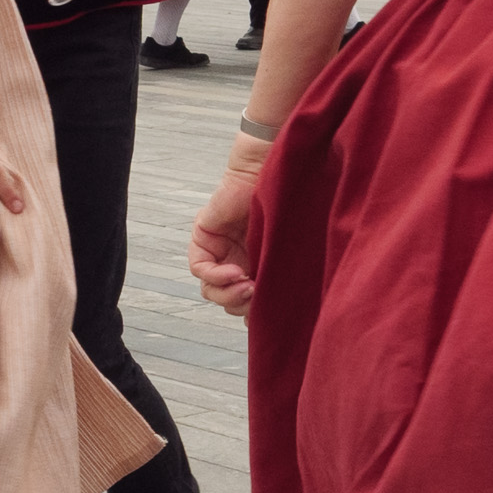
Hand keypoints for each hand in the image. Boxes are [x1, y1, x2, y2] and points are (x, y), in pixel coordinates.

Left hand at [192, 135, 270, 315]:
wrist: (279, 175)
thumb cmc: (292, 208)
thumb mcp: (288, 254)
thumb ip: (284, 280)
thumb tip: (284, 317)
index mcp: (257, 267)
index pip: (245, 304)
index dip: (254, 314)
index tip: (270, 313)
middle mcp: (236, 261)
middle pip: (227, 301)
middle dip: (242, 305)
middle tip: (258, 296)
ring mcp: (218, 251)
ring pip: (211, 290)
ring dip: (229, 294)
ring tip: (248, 285)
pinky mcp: (204, 237)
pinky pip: (200, 268)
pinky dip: (217, 275)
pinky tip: (236, 272)